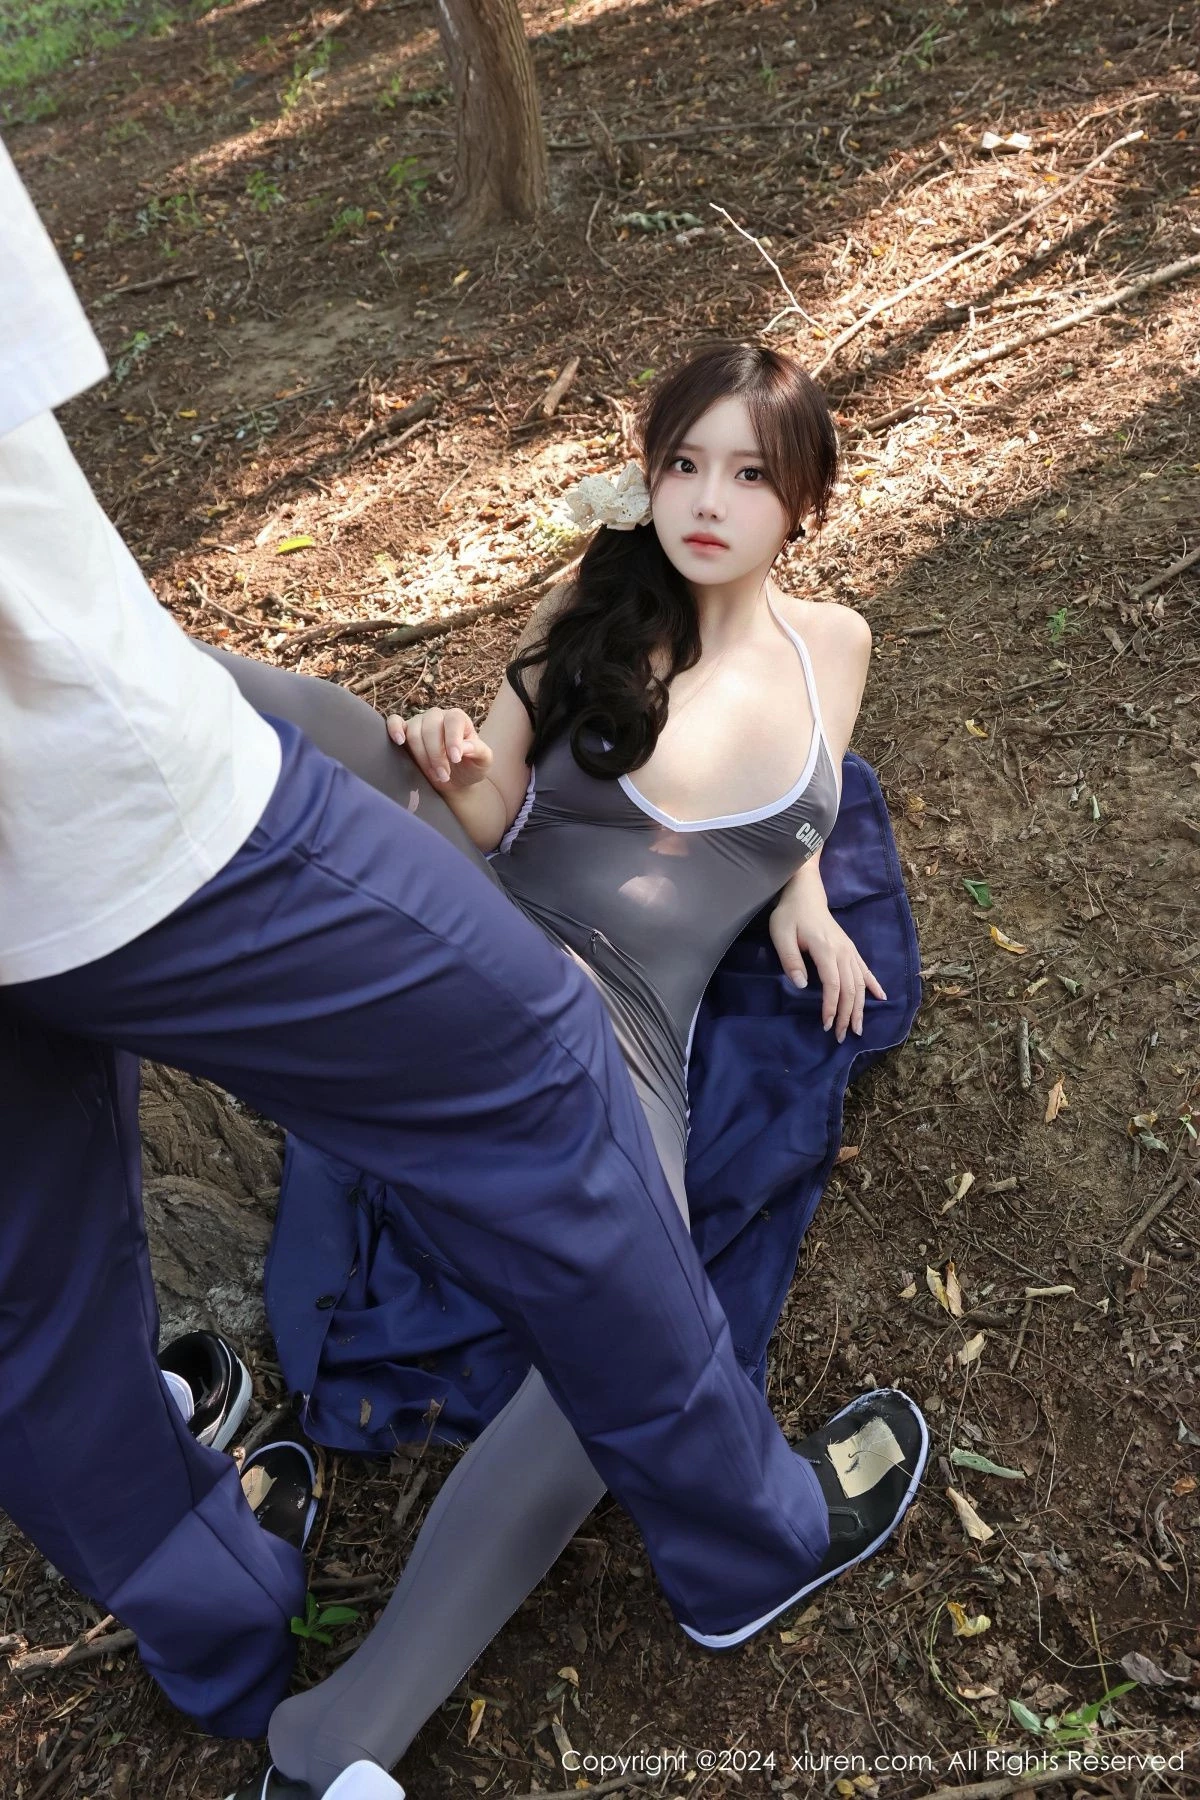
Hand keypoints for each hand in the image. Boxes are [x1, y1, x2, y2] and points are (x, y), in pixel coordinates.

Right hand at [386, 707, 493, 789]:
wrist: (454, 780)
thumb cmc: (470, 768)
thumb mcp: (483, 762)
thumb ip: (479, 751)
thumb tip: (463, 747)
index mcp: (458, 719)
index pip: (453, 720)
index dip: (452, 739)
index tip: (455, 759)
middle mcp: (438, 716)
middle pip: (431, 727)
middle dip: (436, 755)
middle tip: (444, 775)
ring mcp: (419, 722)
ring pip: (414, 731)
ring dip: (421, 756)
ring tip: (433, 774)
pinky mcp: (404, 731)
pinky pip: (394, 721)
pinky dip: (394, 728)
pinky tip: (399, 741)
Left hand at [768, 872, 885, 1042]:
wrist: (806, 894)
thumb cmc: (790, 915)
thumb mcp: (781, 935)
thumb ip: (791, 960)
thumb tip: (802, 985)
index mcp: (826, 949)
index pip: (833, 985)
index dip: (831, 1007)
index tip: (826, 1025)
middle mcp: (843, 952)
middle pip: (850, 989)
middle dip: (846, 1014)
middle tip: (840, 1036)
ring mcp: (849, 950)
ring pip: (860, 983)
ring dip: (860, 1007)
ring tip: (857, 1028)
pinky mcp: (851, 949)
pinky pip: (866, 970)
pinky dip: (874, 985)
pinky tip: (881, 998)